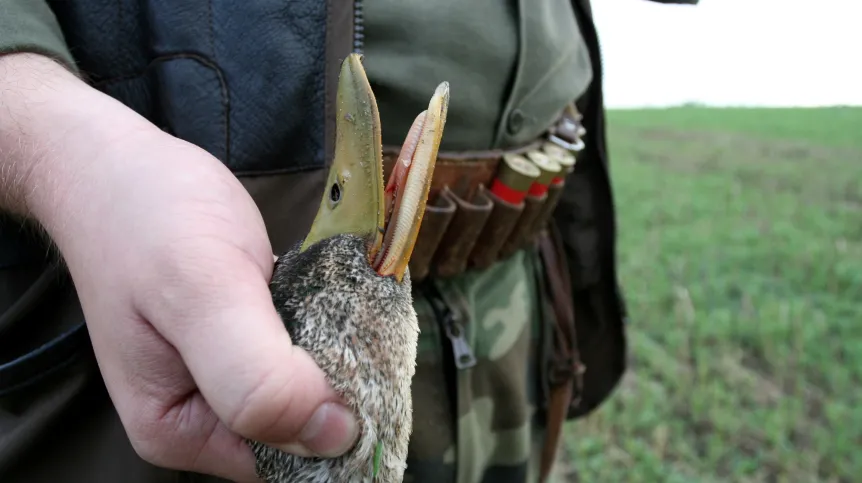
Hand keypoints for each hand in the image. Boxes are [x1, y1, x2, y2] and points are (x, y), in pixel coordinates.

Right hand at [0, 54, 357, 481]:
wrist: (114, 165)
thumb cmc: (148, 218)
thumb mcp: (202, 290)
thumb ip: (257, 375)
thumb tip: (334, 437)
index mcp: (183, 432)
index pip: (289, 460)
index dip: (336, 421)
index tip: (359, 358)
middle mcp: (206, 419)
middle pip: (304, 429)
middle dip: (339, 382)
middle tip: (346, 314)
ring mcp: (226, 380)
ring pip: (310, 390)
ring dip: (337, 351)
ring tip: (333, 296)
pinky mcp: (244, 343)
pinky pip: (302, 354)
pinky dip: (325, 327)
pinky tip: (324, 291)